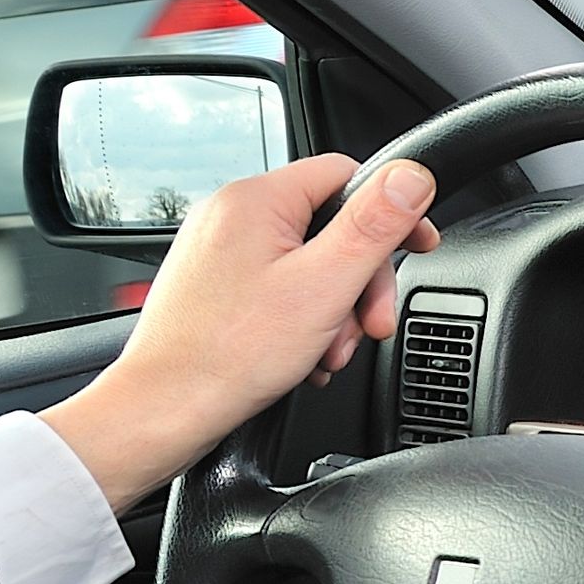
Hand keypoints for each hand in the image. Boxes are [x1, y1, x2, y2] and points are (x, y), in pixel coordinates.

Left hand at [40, 153, 439, 508]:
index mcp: (256, 199)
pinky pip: (280, 287)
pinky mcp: (216, 286)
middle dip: (360, 282)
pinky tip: (304, 354)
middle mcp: (231, 215)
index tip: (418, 244)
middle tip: (370, 324)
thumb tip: (411, 176)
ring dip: (334, 309)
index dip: (393, 212)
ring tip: (327, 350)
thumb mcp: (325, 284)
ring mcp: (220, 251)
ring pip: (308, 263)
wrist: (165, 410)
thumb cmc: (228, 354)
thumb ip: (374, 225)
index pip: (348, 174)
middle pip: (331, 226)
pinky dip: (304, 320)